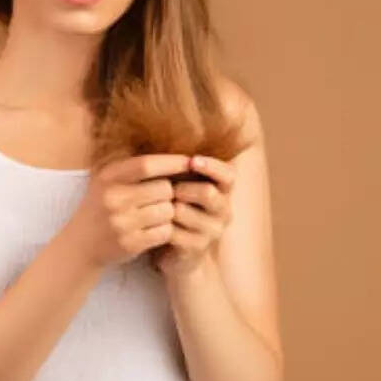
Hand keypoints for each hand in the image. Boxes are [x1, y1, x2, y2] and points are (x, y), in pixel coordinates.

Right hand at [63, 153, 193, 269]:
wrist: (80, 245)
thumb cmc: (101, 207)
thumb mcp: (107, 182)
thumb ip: (133, 169)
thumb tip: (176, 158)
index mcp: (108, 178)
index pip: (146, 164)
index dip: (171, 162)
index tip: (189, 161)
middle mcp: (113, 199)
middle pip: (164, 188)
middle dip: (169, 192)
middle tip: (163, 197)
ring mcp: (122, 223)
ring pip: (168, 211)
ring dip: (168, 212)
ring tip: (157, 214)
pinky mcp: (131, 244)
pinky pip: (164, 232)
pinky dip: (165, 230)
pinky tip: (155, 229)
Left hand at [150, 154, 235, 277]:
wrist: (174, 248)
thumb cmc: (176, 205)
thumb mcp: (181, 182)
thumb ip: (182, 165)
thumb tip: (168, 132)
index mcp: (223, 189)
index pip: (228, 174)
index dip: (212, 166)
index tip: (193, 160)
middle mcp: (223, 210)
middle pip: (208, 194)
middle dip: (183, 189)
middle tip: (168, 190)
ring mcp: (212, 231)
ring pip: (186, 212)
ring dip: (167, 207)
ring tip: (154, 206)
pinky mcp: (197, 248)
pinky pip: (175, 233)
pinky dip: (160, 226)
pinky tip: (151, 223)